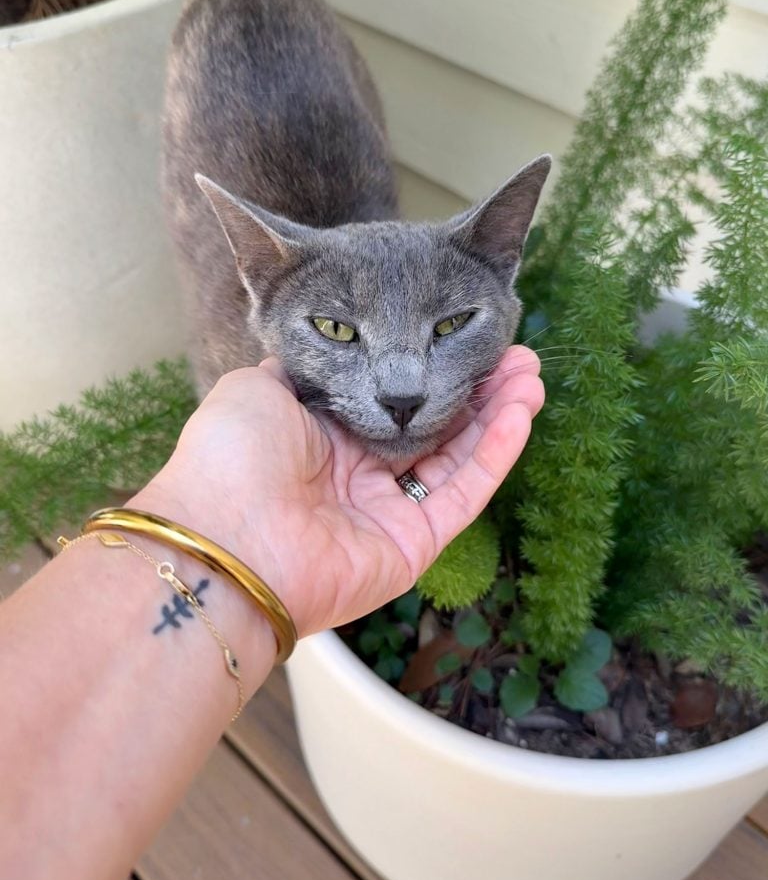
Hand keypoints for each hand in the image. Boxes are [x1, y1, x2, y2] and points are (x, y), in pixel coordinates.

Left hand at [139, 346, 543, 636]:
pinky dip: (495, 454)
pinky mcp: (412, 545)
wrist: (224, 540)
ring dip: (497, 416)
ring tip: (531, 374)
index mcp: (324, 436)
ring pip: (457, 457)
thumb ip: (300, 370)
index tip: (464, 334)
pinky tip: (520, 413)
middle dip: (476, 388)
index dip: (431, 368)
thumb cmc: (231, 457)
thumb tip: (323, 351)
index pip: (394, 398)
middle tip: (516, 352)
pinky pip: (463, 494)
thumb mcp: (255, 390)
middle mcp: (359, 473)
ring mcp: (387, 512)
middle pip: (434, 425)